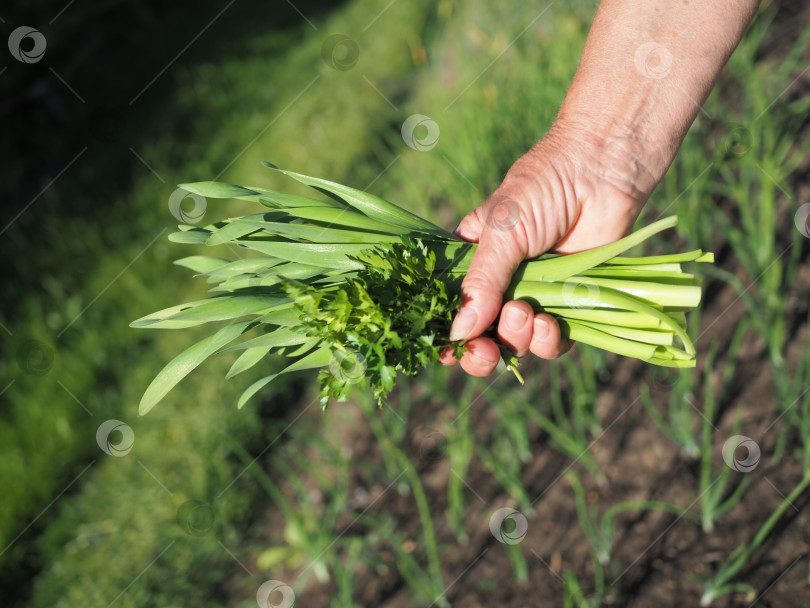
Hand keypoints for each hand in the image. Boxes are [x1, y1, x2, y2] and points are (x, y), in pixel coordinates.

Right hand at [440, 122, 648, 375]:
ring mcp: (537, 294)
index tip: (446, 351)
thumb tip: (458, 333)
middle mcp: (502, 283)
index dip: (447, 334)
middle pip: (482, 336)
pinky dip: (549, 342)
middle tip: (485, 351)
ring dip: (517, 340)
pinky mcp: (571, 302)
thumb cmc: (543, 188)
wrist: (603, 170)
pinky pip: (554, 341)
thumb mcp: (500, 234)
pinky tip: (550, 324)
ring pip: (518, 342)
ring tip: (525, 313)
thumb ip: (480, 284)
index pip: (451, 306)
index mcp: (473, 261)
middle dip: (481, 352)